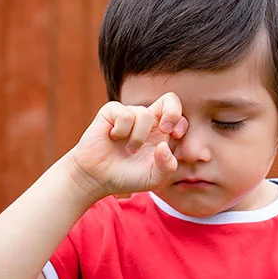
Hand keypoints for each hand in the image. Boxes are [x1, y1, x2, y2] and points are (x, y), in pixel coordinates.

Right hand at [69, 92, 187, 197]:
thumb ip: (167, 166)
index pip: (178, 113)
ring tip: (129, 150)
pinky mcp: (111, 112)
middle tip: (165, 130)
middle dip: (172, 113)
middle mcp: (147, 120)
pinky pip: (124, 114)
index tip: (174, 135)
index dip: (180, 121)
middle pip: (169, 99)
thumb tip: (164, 145)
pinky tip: (113, 138)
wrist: (98, 179)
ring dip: (137, 137)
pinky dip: (122, 131)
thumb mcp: (154, 178)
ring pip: (144, 114)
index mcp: (160, 132)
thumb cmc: (127, 177)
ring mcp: (129, 114)